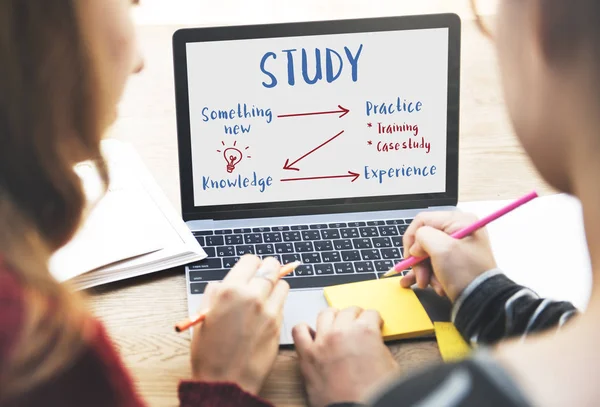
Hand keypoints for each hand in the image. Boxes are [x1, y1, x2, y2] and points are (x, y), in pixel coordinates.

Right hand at [190, 255, 288, 394]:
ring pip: (283, 284)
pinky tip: (266, 313)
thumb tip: (224, 283)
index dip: (250, 265)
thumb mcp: (203, 316)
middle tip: (262, 276)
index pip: (251, 260)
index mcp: (230, 291)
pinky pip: (283, 304)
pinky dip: (277, 303)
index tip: (250, 270)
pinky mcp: (279, 324)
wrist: (226, 381)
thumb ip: (214, 293)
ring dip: (275, 286)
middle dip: (267, 269)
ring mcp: (269, 311)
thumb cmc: (209, 353)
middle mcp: (252, 296)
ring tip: (265, 296)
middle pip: (271, 267)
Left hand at [292, 307, 397, 406]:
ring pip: (325, 314)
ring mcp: (322, 341)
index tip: (373, 324)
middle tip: (357, 325)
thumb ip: (378, 346)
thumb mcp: (390, 365)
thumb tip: (372, 342)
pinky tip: (312, 334)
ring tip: (336, 326)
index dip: (374, 320)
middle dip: (355, 317)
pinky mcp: (307, 355)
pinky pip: (299, 331)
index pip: (370, 313)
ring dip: (333, 318)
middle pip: (348, 311)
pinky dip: (304, 330)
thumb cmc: (374, 393)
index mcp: (365, 331)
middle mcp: (342, 331)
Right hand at [400, 211, 496, 300]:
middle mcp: (459, 231)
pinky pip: (434, 263)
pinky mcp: (455, 262)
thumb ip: (423, 237)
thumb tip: (416, 246)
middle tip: (420, 276)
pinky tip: (426, 284)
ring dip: (424, 270)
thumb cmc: (466, 273)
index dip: (412, 238)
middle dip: (419, 260)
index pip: (423, 220)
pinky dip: (429, 275)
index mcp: (459, 221)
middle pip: (424, 239)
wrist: (482, 302)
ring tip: (428, 284)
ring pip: (427, 254)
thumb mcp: (441, 249)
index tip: (410, 256)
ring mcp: (457, 247)